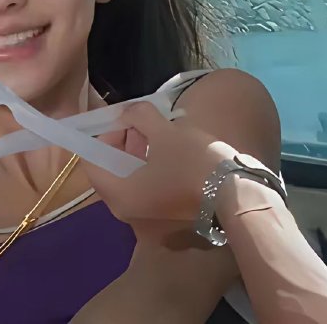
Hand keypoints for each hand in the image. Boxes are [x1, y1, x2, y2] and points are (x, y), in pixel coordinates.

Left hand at [84, 102, 237, 236]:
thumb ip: (139, 116)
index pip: (91, 162)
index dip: (102, 137)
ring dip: (136, 153)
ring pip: (129, 177)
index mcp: (118, 193)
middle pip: (110, 170)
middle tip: (138, 122)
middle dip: (121, 142)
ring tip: (156, 131)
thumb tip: (129, 111)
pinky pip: (145, 185)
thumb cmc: (193, 164)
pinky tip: (167, 149)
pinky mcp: (162, 211)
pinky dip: (149, 166)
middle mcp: (125, 209)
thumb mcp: (164, 132)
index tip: (120, 121)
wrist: (234, 195)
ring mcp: (145, 214)